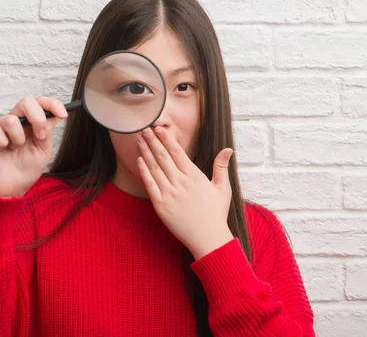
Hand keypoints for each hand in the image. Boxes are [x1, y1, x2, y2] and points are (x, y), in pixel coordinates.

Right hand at [0, 97, 67, 198]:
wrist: (11, 188)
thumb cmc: (25, 170)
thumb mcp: (43, 149)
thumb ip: (47, 131)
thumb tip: (53, 114)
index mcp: (29, 124)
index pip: (40, 104)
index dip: (52, 104)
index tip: (63, 114)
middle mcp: (14, 122)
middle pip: (27, 102)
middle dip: (38, 118)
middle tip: (40, 136)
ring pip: (12, 119)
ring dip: (18, 138)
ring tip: (14, 149)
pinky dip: (3, 143)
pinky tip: (1, 151)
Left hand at [136, 126, 234, 259]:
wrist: (208, 238)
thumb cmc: (216, 213)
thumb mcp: (223, 188)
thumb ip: (221, 167)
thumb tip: (228, 149)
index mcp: (194, 176)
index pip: (177, 152)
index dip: (166, 139)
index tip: (158, 128)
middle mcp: (180, 182)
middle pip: (163, 156)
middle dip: (152, 141)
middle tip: (143, 128)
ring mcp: (169, 193)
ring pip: (154, 167)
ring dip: (145, 152)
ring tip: (139, 139)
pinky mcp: (160, 205)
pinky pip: (149, 184)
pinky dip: (144, 171)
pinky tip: (139, 160)